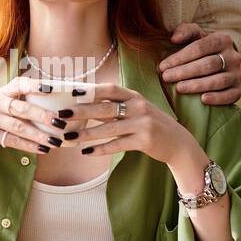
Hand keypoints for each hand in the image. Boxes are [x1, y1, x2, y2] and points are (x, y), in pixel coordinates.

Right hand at [0, 76, 95, 159]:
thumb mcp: (2, 105)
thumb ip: (21, 103)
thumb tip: (54, 107)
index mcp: (2, 92)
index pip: (19, 84)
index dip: (34, 85)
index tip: (51, 88)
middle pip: (22, 108)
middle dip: (43, 115)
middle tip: (61, 121)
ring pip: (19, 127)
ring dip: (40, 135)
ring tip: (56, 141)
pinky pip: (13, 141)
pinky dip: (30, 146)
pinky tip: (44, 149)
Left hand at [60, 85, 196, 167]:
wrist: (179, 143)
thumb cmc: (152, 125)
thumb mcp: (138, 110)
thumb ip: (117, 106)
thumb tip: (86, 106)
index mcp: (135, 96)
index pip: (110, 89)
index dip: (91, 90)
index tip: (72, 92)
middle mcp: (139, 107)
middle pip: (105, 108)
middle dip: (82, 111)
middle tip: (62, 115)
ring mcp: (143, 124)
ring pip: (108, 128)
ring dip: (86, 134)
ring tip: (69, 137)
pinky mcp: (145, 141)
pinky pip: (118, 144)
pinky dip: (101, 149)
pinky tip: (87, 152)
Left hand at [158, 23, 240, 105]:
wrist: (220, 62)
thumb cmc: (202, 49)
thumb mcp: (194, 36)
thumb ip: (184, 31)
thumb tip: (174, 38)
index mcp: (223, 40)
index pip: (200, 47)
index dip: (180, 57)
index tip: (163, 66)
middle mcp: (233, 56)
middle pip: (208, 64)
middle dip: (185, 71)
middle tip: (166, 77)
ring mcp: (237, 74)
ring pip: (218, 80)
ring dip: (197, 85)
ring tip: (179, 88)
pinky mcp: (238, 90)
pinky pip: (231, 95)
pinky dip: (217, 98)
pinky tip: (203, 100)